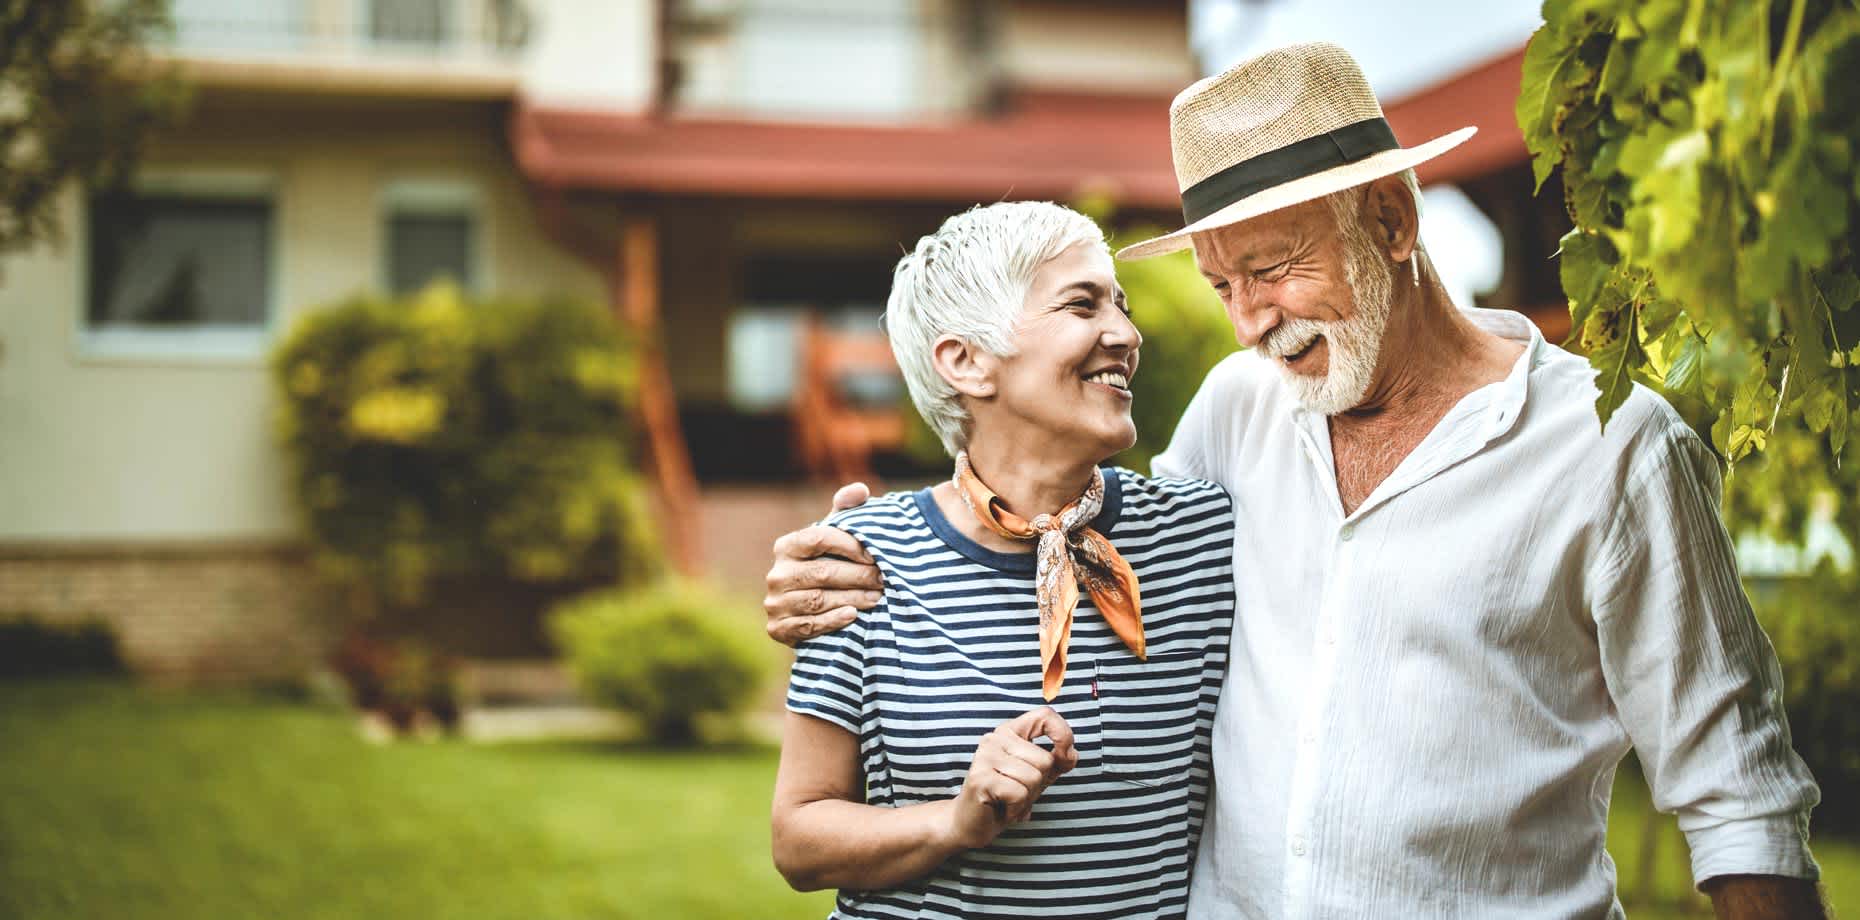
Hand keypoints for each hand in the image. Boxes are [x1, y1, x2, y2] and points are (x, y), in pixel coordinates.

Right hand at [764, 482, 882, 645]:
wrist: (809, 613)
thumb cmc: (827, 566)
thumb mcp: (834, 539)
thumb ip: (845, 511)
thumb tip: (860, 489)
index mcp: (786, 546)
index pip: (819, 538)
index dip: (849, 545)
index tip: (874, 553)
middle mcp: (776, 574)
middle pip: (822, 572)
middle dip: (858, 576)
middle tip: (884, 578)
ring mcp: (774, 603)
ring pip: (818, 600)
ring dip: (853, 599)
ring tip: (878, 597)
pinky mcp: (778, 629)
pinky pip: (808, 626)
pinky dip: (833, 621)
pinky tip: (853, 616)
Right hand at [947, 707, 1078, 849]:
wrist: (973, 823)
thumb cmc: (1007, 797)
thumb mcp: (1039, 775)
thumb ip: (1058, 760)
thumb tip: (1070, 753)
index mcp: (1010, 731)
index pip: (1044, 716)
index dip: (1062, 734)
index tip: (1064, 757)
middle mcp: (995, 738)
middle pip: (1044, 759)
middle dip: (1039, 784)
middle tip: (1019, 791)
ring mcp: (985, 756)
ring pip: (1033, 778)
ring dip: (1027, 798)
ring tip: (1010, 799)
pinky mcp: (980, 778)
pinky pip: (1019, 793)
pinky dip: (1017, 807)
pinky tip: (1003, 807)